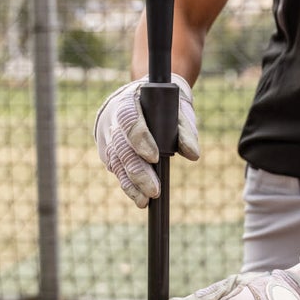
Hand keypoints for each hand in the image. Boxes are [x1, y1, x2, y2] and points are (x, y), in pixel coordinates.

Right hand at [94, 74, 199, 206]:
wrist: (144, 99)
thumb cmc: (165, 105)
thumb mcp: (178, 111)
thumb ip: (186, 131)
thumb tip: (193, 155)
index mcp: (128, 101)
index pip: (129, 120)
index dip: (140, 139)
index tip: (155, 157)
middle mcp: (112, 119)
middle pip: (121, 147)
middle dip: (138, 171)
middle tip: (154, 190)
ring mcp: (107, 137)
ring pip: (116, 162)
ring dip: (131, 183)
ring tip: (145, 200)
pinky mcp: (107, 151)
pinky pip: (116, 169)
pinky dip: (128, 185)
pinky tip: (139, 198)